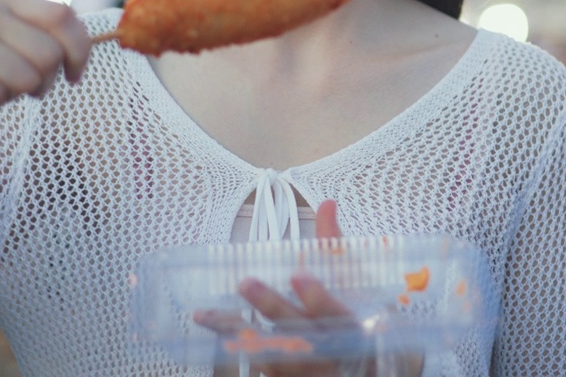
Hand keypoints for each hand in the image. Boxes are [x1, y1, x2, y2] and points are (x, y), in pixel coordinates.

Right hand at [0, 0, 90, 153]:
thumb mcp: (17, 48)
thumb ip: (49, 37)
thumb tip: (100, 36)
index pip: (63, 15)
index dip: (80, 50)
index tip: (75, 75)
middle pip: (49, 53)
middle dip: (45, 82)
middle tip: (22, 88)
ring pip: (25, 78)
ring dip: (13, 95)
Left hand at [196, 201, 420, 376]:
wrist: (359, 369)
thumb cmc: (358, 324)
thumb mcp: (355, 286)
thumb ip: (335, 247)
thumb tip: (327, 204)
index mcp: (355, 328)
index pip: (339, 316)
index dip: (320, 299)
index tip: (300, 276)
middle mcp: (330, 353)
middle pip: (300, 332)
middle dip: (273, 307)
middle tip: (247, 283)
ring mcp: (307, 371)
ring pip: (271, 352)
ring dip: (238, 332)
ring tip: (206, 314)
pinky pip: (260, 364)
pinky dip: (237, 346)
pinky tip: (216, 333)